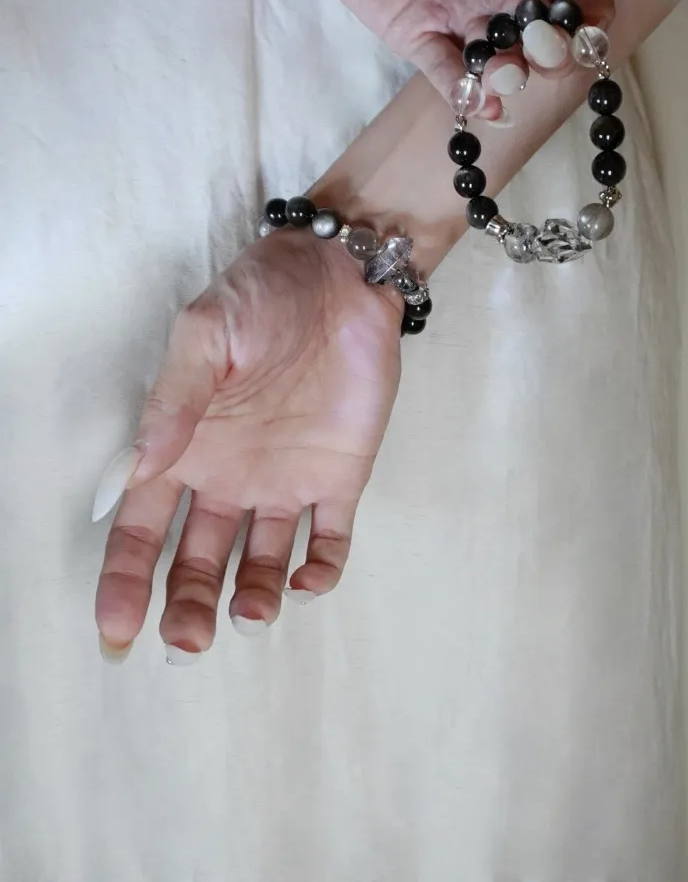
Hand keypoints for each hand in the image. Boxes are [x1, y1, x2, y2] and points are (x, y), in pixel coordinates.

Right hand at [94, 232, 401, 661]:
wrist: (341, 276)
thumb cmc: (260, 296)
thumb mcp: (202, 334)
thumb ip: (173, 400)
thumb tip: (138, 468)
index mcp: (184, 449)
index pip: (143, 530)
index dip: (126, 582)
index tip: (117, 630)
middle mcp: (228, 477)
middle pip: (197, 561)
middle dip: (187, 606)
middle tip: (187, 641)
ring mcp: (285, 480)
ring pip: (260, 561)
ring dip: (250, 598)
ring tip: (249, 614)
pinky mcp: (339, 477)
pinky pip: (329, 538)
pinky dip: (319, 570)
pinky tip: (305, 582)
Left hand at [297, 0, 614, 115]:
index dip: (592, 6)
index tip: (591, 21)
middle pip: (548, 34)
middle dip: (555, 50)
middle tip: (542, 49)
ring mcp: (464, 13)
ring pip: (502, 57)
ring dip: (511, 73)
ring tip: (502, 72)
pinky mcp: (420, 34)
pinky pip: (450, 71)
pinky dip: (468, 91)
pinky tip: (482, 104)